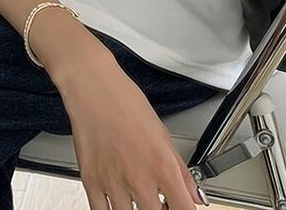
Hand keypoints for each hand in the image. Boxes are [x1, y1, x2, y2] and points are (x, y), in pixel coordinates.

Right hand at [56, 51, 207, 209]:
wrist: (93, 86)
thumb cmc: (125, 100)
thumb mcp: (162, 131)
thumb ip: (180, 168)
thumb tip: (194, 193)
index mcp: (162, 165)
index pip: (183, 209)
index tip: (183, 207)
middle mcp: (139, 178)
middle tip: (157, 201)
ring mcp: (114, 183)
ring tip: (136, 197)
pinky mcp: (91, 181)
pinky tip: (116, 201)